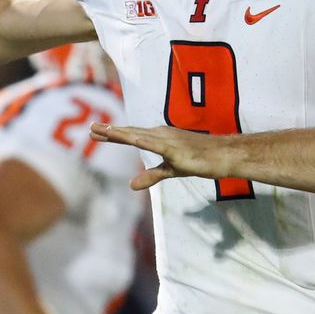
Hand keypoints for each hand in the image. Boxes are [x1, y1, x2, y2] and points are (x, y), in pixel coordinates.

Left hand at [90, 123, 233, 189]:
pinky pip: (158, 145)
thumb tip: (131, 185)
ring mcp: (168, 140)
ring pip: (139, 136)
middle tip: (91, 128)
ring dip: (121, 133)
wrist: (223, 155)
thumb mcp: (170, 171)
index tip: (95, 132)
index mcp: (159, 138)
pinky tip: (133, 138)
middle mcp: (161, 135)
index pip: (131, 136)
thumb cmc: (200, 160)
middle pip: (131, 133)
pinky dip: (145, 141)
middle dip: (110, 131)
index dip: (113, 135)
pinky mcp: (177, 149)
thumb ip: (151, 176)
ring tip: (104, 130)